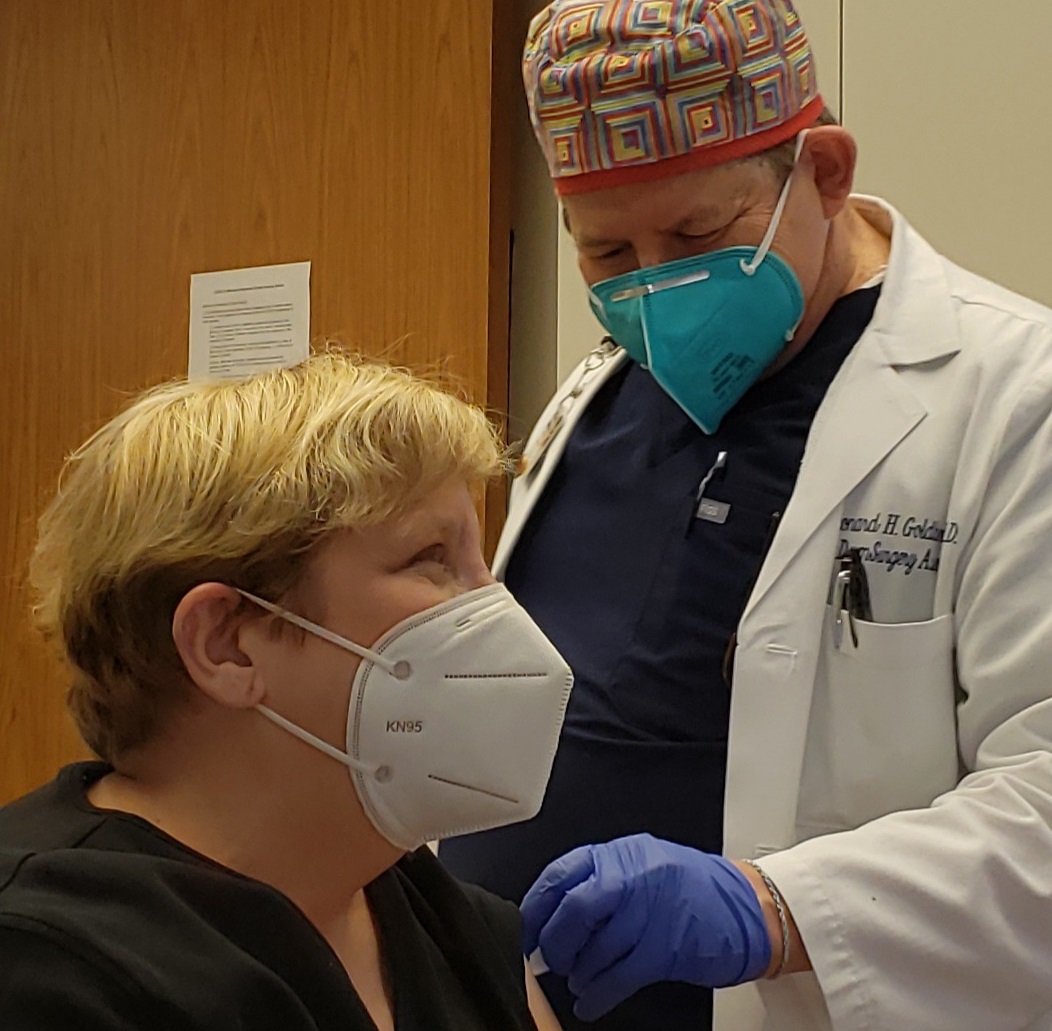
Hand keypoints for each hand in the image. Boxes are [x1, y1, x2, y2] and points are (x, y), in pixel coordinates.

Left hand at [520, 834, 770, 1020]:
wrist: (747, 906)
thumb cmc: (692, 887)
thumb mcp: (642, 866)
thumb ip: (601, 881)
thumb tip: (554, 913)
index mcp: (621, 854)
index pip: (562, 874)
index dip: (538, 905)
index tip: (528, 926)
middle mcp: (633, 876)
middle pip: (575, 908)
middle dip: (555, 940)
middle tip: (548, 958)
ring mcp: (650, 911)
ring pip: (595, 947)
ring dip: (578, 972)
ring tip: (577, 980)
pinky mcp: (665, 948)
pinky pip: (618, 976)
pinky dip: (597, 994)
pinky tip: (590, 1001)